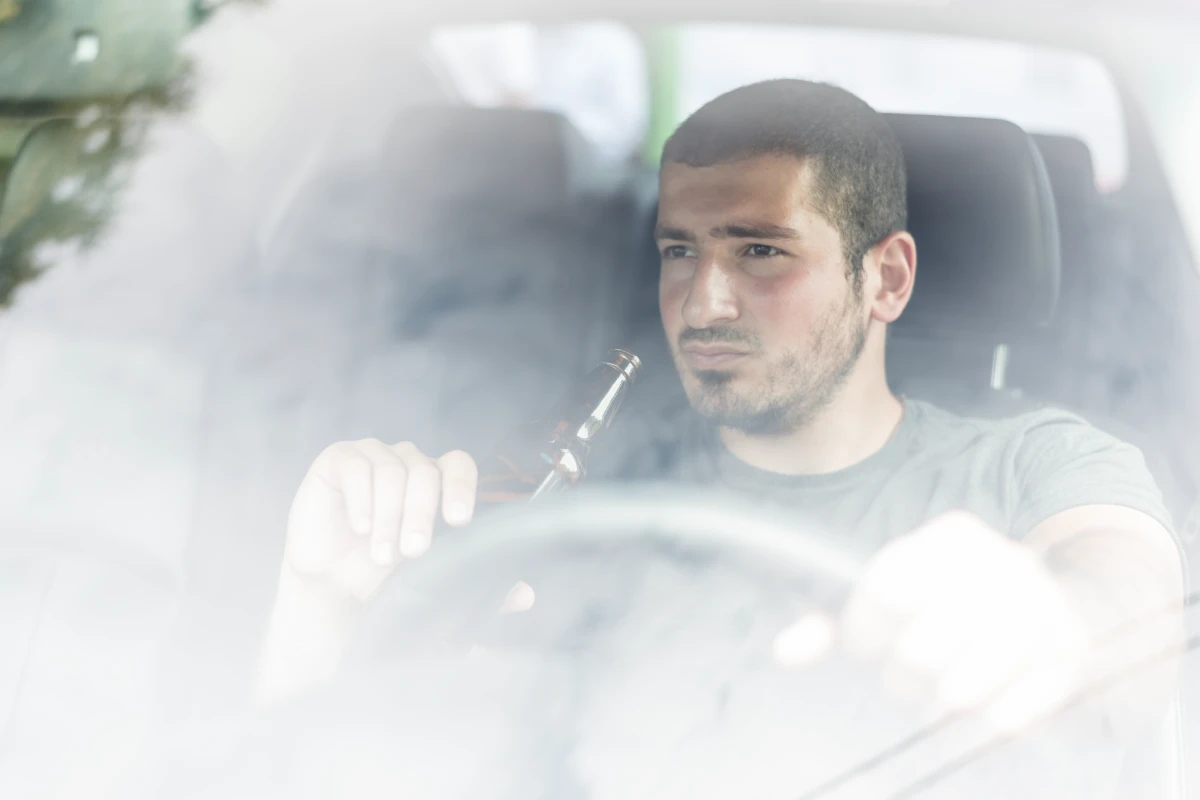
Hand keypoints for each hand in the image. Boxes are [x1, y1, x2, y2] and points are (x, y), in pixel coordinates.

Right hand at [285, 439, 478, 601]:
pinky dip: (361, 500)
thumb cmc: (381, 576)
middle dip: (421, 514)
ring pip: (392, 472)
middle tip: (413, 551)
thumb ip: (473, 585)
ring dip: (389, 516)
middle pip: (426, 472)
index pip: (459, 464)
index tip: (458, 521)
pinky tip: (360, 528)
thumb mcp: (429, 583)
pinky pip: (355, 467)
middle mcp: (408, 462)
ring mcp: (373, 456)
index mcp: (436, 481)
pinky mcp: (338, 459)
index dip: (462, 486)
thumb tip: (525, 596)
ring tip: (381, 554)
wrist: (329, 585)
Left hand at [839, 512, 1089, 731]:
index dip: (866, 633)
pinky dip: (980, 724)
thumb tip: (786, 652)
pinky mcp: (1067, 657)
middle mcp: (1000, 562)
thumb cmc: (944, 609)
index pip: (886, 592)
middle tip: (907, 678)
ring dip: (937, 704)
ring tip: (939, 694)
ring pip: (959, 691)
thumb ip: (827, 622)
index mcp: (949, 538)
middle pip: (920, 650)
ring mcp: (1041, 609)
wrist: (1053, 609)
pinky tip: (978, 710)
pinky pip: (1006, 717)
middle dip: (902, 678)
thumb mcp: (886, 602)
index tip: (871, 645)